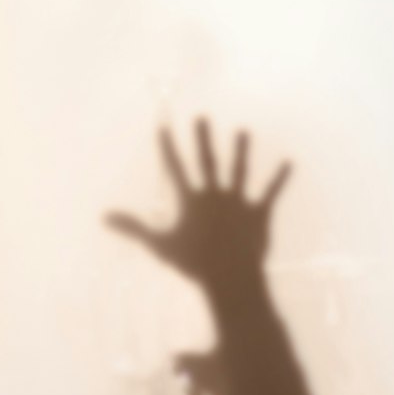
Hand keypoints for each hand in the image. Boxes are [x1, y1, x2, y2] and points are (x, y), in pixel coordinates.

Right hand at [108, 118, 292, 298]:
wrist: (230, 276)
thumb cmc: (192, 264)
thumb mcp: (159, 245)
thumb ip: (132, 228)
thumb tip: (104, 217)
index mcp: (191, 200)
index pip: (176, 168)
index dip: (168, 148)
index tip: (163, 127)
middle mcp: (215, 195)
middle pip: (208, 162)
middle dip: (204, 139)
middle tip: (202, 118)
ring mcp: (239, 203)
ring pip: (240, 172)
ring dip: (242, 151)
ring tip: (243, 131)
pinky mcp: (259, 214)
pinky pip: (271, 193)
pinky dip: (280, 179)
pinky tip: (289, 163)